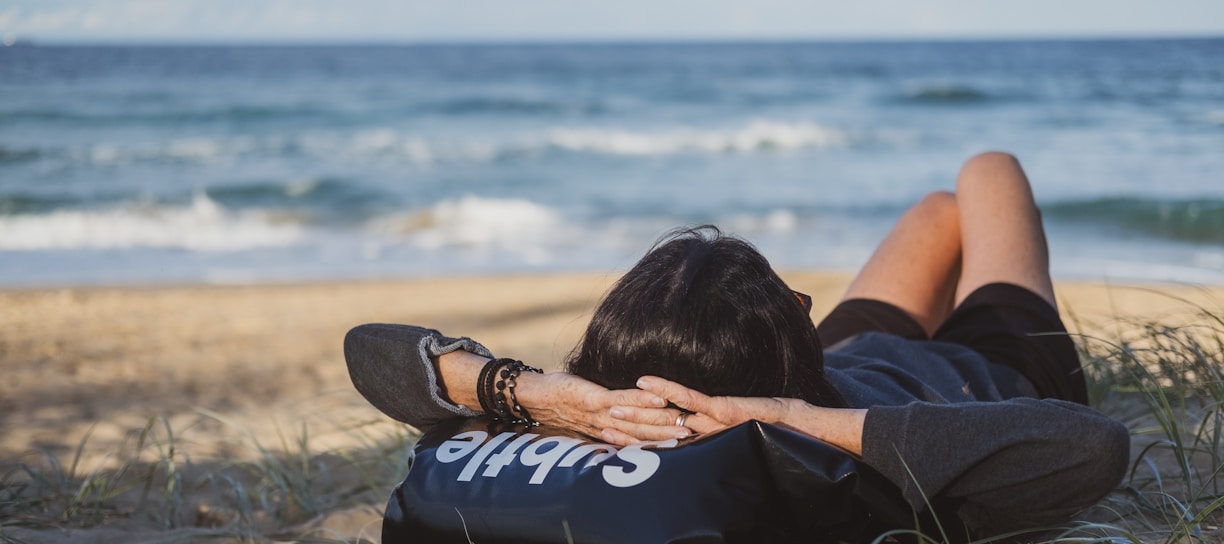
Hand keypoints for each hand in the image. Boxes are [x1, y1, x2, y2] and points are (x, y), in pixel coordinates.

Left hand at [515, 372, 691, 442]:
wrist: (534, 397)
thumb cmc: (563, 403)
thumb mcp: (588, 417)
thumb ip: (610, 419)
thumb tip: (629, 418)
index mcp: (607, 434)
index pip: (638, 443)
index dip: (661, 446)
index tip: (687, 448)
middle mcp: (607, 428)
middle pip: (643, 437)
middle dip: (669, 440)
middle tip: (696, 442)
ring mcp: (601, 414)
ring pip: (637, 421)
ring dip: (662, 424)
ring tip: (685, 426)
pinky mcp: (594, 398)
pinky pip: (622, 398)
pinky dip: (642, 398)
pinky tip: (660, 396)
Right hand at [603, 376, 793, 444]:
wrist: (800, 427)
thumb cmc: (774, 423)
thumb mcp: (739, 420)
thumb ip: (717, 418)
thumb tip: (699, 415)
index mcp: (705, 438)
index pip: (665, 438)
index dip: (639, 437)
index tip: (613, 433)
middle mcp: (703, 433)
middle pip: (659, 431)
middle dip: (628, 428)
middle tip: (601, 423)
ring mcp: (712, 422)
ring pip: (667, 416)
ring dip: (637, 411)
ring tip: (610, 406)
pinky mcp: (723, 410)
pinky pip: (688, 397)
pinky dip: (665, 388)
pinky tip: (644, 381)